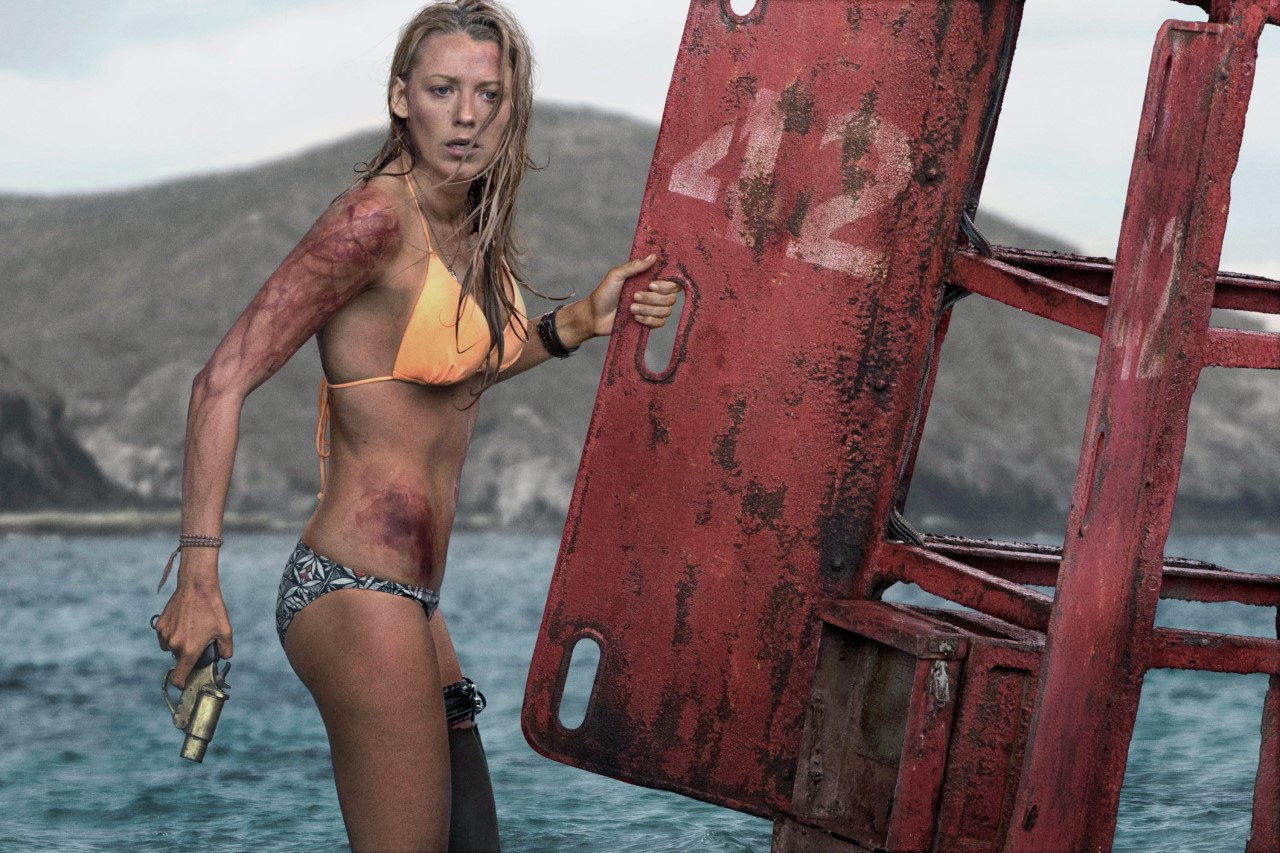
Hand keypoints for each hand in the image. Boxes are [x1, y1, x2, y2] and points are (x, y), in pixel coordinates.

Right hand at [153, 557, 232, 688]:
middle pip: (179, 660)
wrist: (196, 586)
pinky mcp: (160, 625)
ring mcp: (165, 635)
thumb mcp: (226, 630)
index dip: (182, 684)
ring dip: (180, 645)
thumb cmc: (212, 608)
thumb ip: (226, 650)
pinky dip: (173, 635)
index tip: (186, 683)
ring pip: (171, 648)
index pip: (179, 678)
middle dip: (188, 656)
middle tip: (200, 641)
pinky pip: (165, 637)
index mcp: (189, 650)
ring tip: (193, 628)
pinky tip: (184, 622)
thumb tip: (223, 658)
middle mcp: (174, 645)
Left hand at [580, 254, 681, 338]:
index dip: (666, 286)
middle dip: (653, 299)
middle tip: (634, 297)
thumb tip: (653, 256)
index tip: (651, 285)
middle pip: (671, 298)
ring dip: (648, 310)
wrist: (594, 315)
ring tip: (631, 308)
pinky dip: (648, 320)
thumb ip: (634, 266)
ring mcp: (652, 309)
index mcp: (649, 280)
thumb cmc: (604, 293)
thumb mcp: (616, 275)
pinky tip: (635, 317)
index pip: (672, 283)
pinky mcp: (648, 322)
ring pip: (666, 311)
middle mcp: (654, 294)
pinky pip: (660, 323)